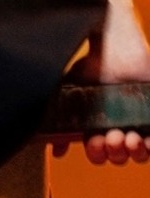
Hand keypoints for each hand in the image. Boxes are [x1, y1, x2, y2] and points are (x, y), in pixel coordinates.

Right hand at [53, 7, 149, 163]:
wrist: (115, 43)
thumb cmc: (92, 63)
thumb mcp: (68, 87)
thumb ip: (58, 113)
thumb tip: (56, 149)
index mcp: (97, 122)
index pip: (98, 151)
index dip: (97, 153)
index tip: (94, 142)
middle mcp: (118, 124)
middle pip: (119, 154)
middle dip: (115, 151)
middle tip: (112, 137)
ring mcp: (139, 119)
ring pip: (141, 151)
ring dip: (135, 151)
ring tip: (131, 138)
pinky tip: (147, 139)